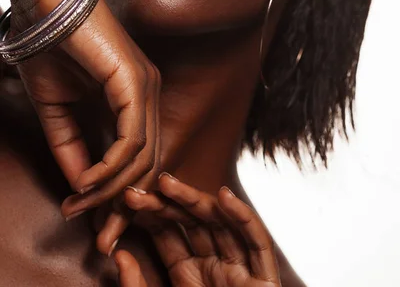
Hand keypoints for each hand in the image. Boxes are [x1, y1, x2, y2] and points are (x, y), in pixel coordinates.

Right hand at [6, 0, 160, 219]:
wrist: (46, 3)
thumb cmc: (51, 46)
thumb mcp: (57, 108)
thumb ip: (70, 145)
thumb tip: (78, 186)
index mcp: (135, 99)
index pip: (139, 157)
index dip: (119, 193)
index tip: (93, 222)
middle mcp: (149, 95)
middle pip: (147, 163)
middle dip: (121, 203)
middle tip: (94, 230)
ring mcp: (147, 88)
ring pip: (142, 157)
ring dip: (111, 190)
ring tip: (81, 207)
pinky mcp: (136, 82)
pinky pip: (131, 139)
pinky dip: (110, 167)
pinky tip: (87, 182)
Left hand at [114, 173, 281, 285]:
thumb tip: (119, 255)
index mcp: (187, 275)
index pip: (168, 235)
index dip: (149, 215)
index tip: (126, 198)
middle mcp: (213, 267)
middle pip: (192, 224)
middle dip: (168, 204)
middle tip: (143, 187)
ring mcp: (239, 271)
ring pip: (221, 225)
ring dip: (197, 201)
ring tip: (168, 185)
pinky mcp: (264, 280)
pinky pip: (256, 242)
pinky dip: (243, 217)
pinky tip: (222, 196)